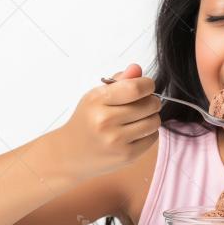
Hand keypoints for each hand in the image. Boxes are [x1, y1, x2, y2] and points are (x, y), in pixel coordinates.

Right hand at [54, 63, 160, 179]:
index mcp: (97, 100)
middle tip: (143, 103)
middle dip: (151, 101)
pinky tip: (136, 132)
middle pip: (150, 104)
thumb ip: (119, 81)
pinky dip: (149, 132)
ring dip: (152, 117)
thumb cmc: (87, 120)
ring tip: (140, 118)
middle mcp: (105, 121)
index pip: (135, 88)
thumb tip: (137, 69)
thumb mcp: (96, 96)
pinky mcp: (126, 155)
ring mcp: (116, 140)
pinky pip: (153, 137)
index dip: (148, 84)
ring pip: (154, 121)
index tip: (147, 86)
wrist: (69, 153)